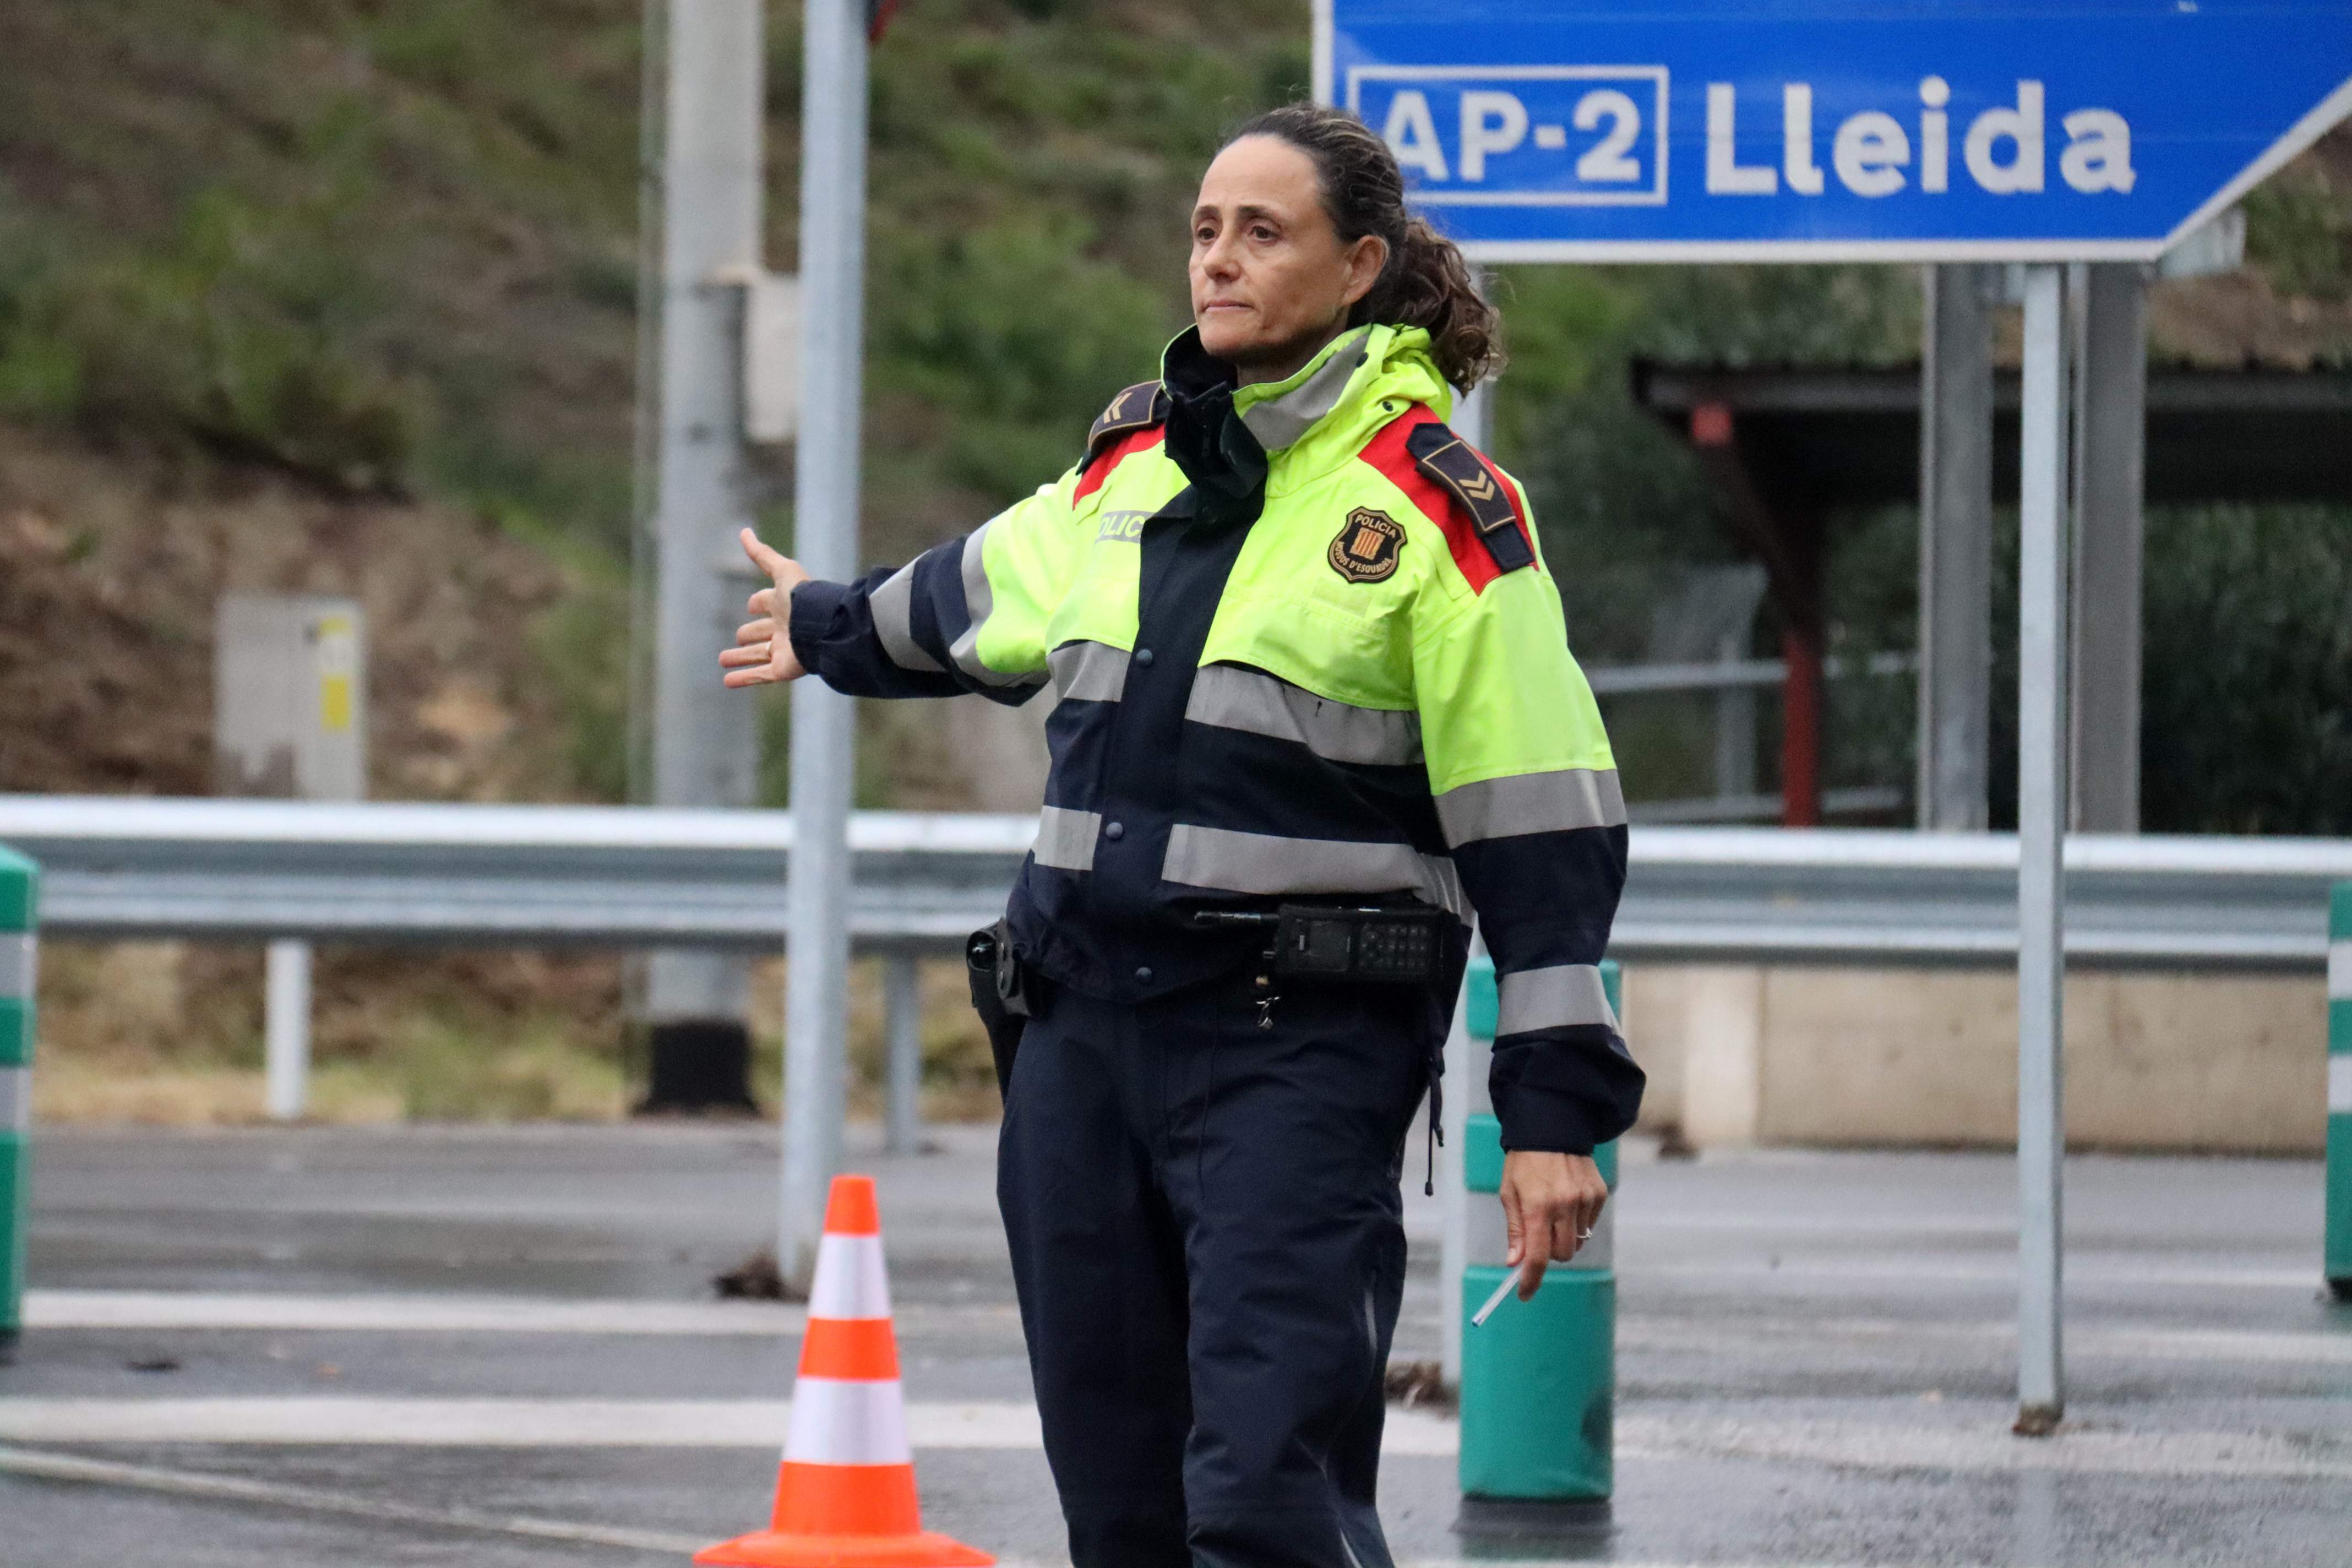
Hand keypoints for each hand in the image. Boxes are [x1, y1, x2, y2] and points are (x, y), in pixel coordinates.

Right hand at [720, 528, 812, 686]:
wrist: (822, 626)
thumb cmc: (804, 596)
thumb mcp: (782, 571)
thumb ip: (762, 554)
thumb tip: (744, 531)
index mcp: (785, 605)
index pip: (768, 603)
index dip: (759, 603)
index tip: (753, 605)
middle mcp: (784, 628)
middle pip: (763, 631)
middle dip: (750, 634)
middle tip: (739, 637)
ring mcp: (784, 650)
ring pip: (758, 655)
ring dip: (741, 658)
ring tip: (722, 659)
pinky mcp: (783, 670)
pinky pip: (760, 676)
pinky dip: (744, 678)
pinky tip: (727, 681)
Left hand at [1499, 1150, 1608, 1299]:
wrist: (1553, 1127)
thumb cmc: (1524, 1162)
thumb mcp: (1510, 1192)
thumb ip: (1515, 1230)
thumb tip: (1515, 1263)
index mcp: (1538, 1206)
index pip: (1537, 1256)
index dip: (1531, 1280)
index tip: (1523, 1293)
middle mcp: (1564, 1205)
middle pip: (1563, 1255)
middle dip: (1550, 1255)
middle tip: (1539, 1238)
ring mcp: (1585, 1200)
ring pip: (1578, 1242)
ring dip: (1564, 1238)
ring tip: (1553, 1213)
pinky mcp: (1598, 1194)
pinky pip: (1589, 1225)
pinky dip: (1578, 1223)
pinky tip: (1568, 1202)